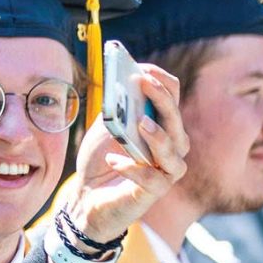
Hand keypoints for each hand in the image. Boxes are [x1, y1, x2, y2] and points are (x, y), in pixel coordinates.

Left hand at [67, 63, 189, 242]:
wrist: (87, 194)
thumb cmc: (101, 156)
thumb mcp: (105, 126)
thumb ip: (115, 108)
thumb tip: (120, 83)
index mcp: (161, 124)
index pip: (172, 97)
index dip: (160, 81)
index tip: (142, 68)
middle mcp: (171, 145)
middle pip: (175, 120)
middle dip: (161, 100)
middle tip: (144, 83)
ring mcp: (165, 170)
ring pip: (172, 151)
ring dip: (158, 135)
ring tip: (140, 123)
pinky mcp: (154, 192)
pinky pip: (152, 180)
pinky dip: (133, 168)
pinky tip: (113, 160)